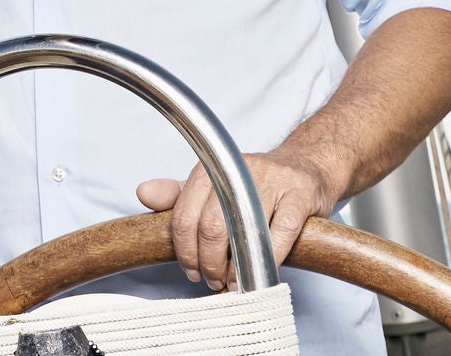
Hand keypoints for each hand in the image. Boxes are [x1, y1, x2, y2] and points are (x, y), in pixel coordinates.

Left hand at [135, 149, 345, 290]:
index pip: (186, 214)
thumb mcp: (214, 187)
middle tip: (213, 280)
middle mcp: (239, 171)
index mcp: (213, 169)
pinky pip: (281, 231)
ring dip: (237, 266)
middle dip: (209, 262)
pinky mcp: (300, 194)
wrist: (307, 167)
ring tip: (234, 283)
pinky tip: (262, 273)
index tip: (191, 271)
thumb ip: (179, 195)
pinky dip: (269, 259)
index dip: (185, 250)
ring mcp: (272, 180)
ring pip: (244, 229)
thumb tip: (143, 193)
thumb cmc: (256, 185)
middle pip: (212, 225)